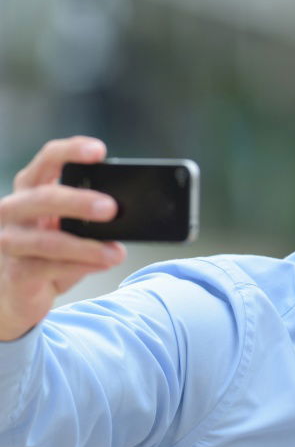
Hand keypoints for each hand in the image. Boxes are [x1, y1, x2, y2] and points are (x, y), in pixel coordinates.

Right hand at [0, 136, 125, 340]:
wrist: (18, 295)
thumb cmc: (47, 254)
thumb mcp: (69, 230)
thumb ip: (90, 220)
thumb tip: (129, 217)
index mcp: (30, 190)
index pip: (47, 161)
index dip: (71, 151)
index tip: (99, 151)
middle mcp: (12, 211)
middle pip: (42, 197)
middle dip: (79, 201)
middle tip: (111, 208)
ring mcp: (9, 242)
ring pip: (47, 240)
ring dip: (87, 247)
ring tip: (117, 253)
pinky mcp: (16, 273)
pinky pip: (49, 267)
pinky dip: (81, 266)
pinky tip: (103, 264)